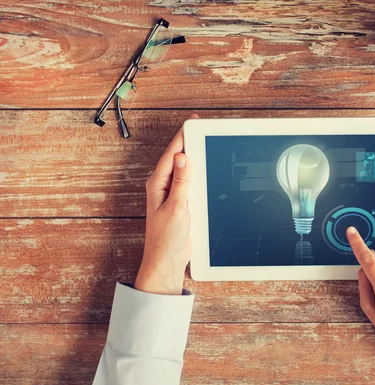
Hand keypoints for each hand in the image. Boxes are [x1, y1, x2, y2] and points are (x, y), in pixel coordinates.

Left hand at [134, 114, 198, 294]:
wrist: (167, 261)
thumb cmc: (166, 239)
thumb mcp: (177, 207)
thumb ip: (181, 182)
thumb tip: (183, 157)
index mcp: (158, 184)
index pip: (172, 154)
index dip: (183, 137)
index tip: (194, 123)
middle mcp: (163, 186)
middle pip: (178, 158)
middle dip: (190, 142)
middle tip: (204, 128)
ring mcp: (172, 194)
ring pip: (185, 169)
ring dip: (195, 157)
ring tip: (207, 142)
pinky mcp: (181, 202)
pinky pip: (190, 181)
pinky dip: (198, 173)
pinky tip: (207, 169)